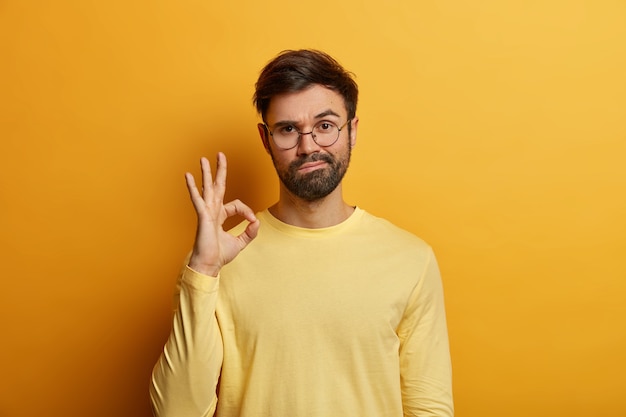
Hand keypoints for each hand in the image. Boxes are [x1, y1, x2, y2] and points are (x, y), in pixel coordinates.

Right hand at [184, 153, 259, 275]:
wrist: (208, 266)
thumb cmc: (219, 255)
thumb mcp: (240, 243)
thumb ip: (250, 232)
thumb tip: (257, 221)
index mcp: (220, 216)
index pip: (236, 205)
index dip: (247, 211)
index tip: (252, 221)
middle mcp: (212, 211)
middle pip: (217, 186)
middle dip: (219, 170)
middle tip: (220, 155)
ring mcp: (206, 213)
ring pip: (207, 188)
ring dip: (205, 173)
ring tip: (203, 159)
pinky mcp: (203, 217)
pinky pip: (198, 199)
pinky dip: (192, 187)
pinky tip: (188, 176)